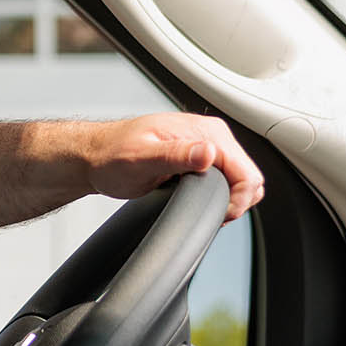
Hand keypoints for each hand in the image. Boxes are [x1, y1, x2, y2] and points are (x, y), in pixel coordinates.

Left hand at [85, 113, 263, 219]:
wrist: (96, 156)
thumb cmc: (112, 155)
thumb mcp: (140, 159)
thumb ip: (176, 155)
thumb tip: (208, 153)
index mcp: (204, 131)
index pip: (247, 172)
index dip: (237, 200)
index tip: (217, 215)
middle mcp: (211, 136)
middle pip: (250, 178)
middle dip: (235, 202)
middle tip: (206, 214)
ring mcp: (208, 147)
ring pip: (241, 181)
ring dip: (228, 200)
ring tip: (199, 208)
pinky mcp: (202, 159)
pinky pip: (227, 181)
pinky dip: (220, 197)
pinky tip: (198, 202)